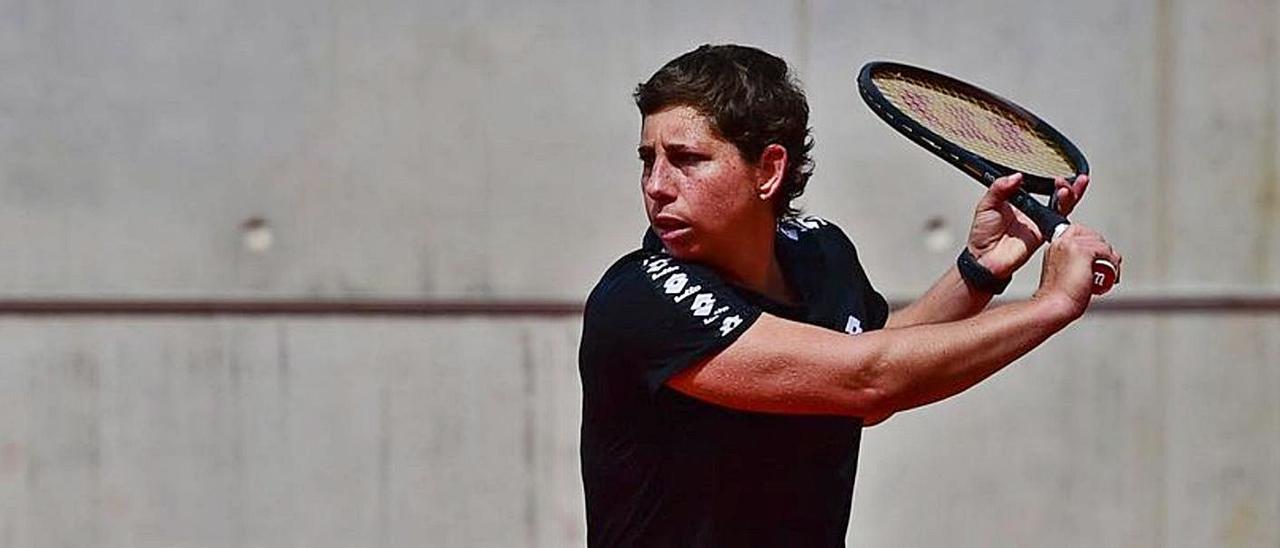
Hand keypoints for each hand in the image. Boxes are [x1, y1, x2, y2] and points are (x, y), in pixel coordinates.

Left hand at [966, 173, 1088, 277]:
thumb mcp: (986, 205)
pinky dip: (1064, 211)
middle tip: (1062, 180)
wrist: (984, 258)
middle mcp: (1031, 211)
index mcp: (1018, 201)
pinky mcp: (1043, 233)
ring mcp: (1038, 222)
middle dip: (1065, 186)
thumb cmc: (982, 234)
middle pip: (1054, 195)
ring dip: (1068, 195)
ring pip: (1061, 206)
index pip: (1037, 186)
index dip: (1046, 178)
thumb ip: (999, 188)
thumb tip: (1015, 176)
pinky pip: (1057, 222)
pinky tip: (1064, 201)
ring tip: (1065, 189)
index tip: (1051, 171)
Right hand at [1033, 223, 1121, 317]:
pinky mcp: (1082, 251)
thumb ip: (1075, 265)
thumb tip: (1097, 263)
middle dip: (1103, 249)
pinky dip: (1112, 262)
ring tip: (1111, 275)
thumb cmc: (1059, 298)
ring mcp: (1071, 245)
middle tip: (1109, 266)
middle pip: (1091, 234)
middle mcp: (1060, 242)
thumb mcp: (1065, 275)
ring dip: (1111, 258)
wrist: (1054, 305)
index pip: (1077, 231)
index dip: (1091, 241)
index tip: (1098, 257)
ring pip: (1101, 242)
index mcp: (1054, 247)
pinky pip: (1105, 250)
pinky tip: (1112, 275)